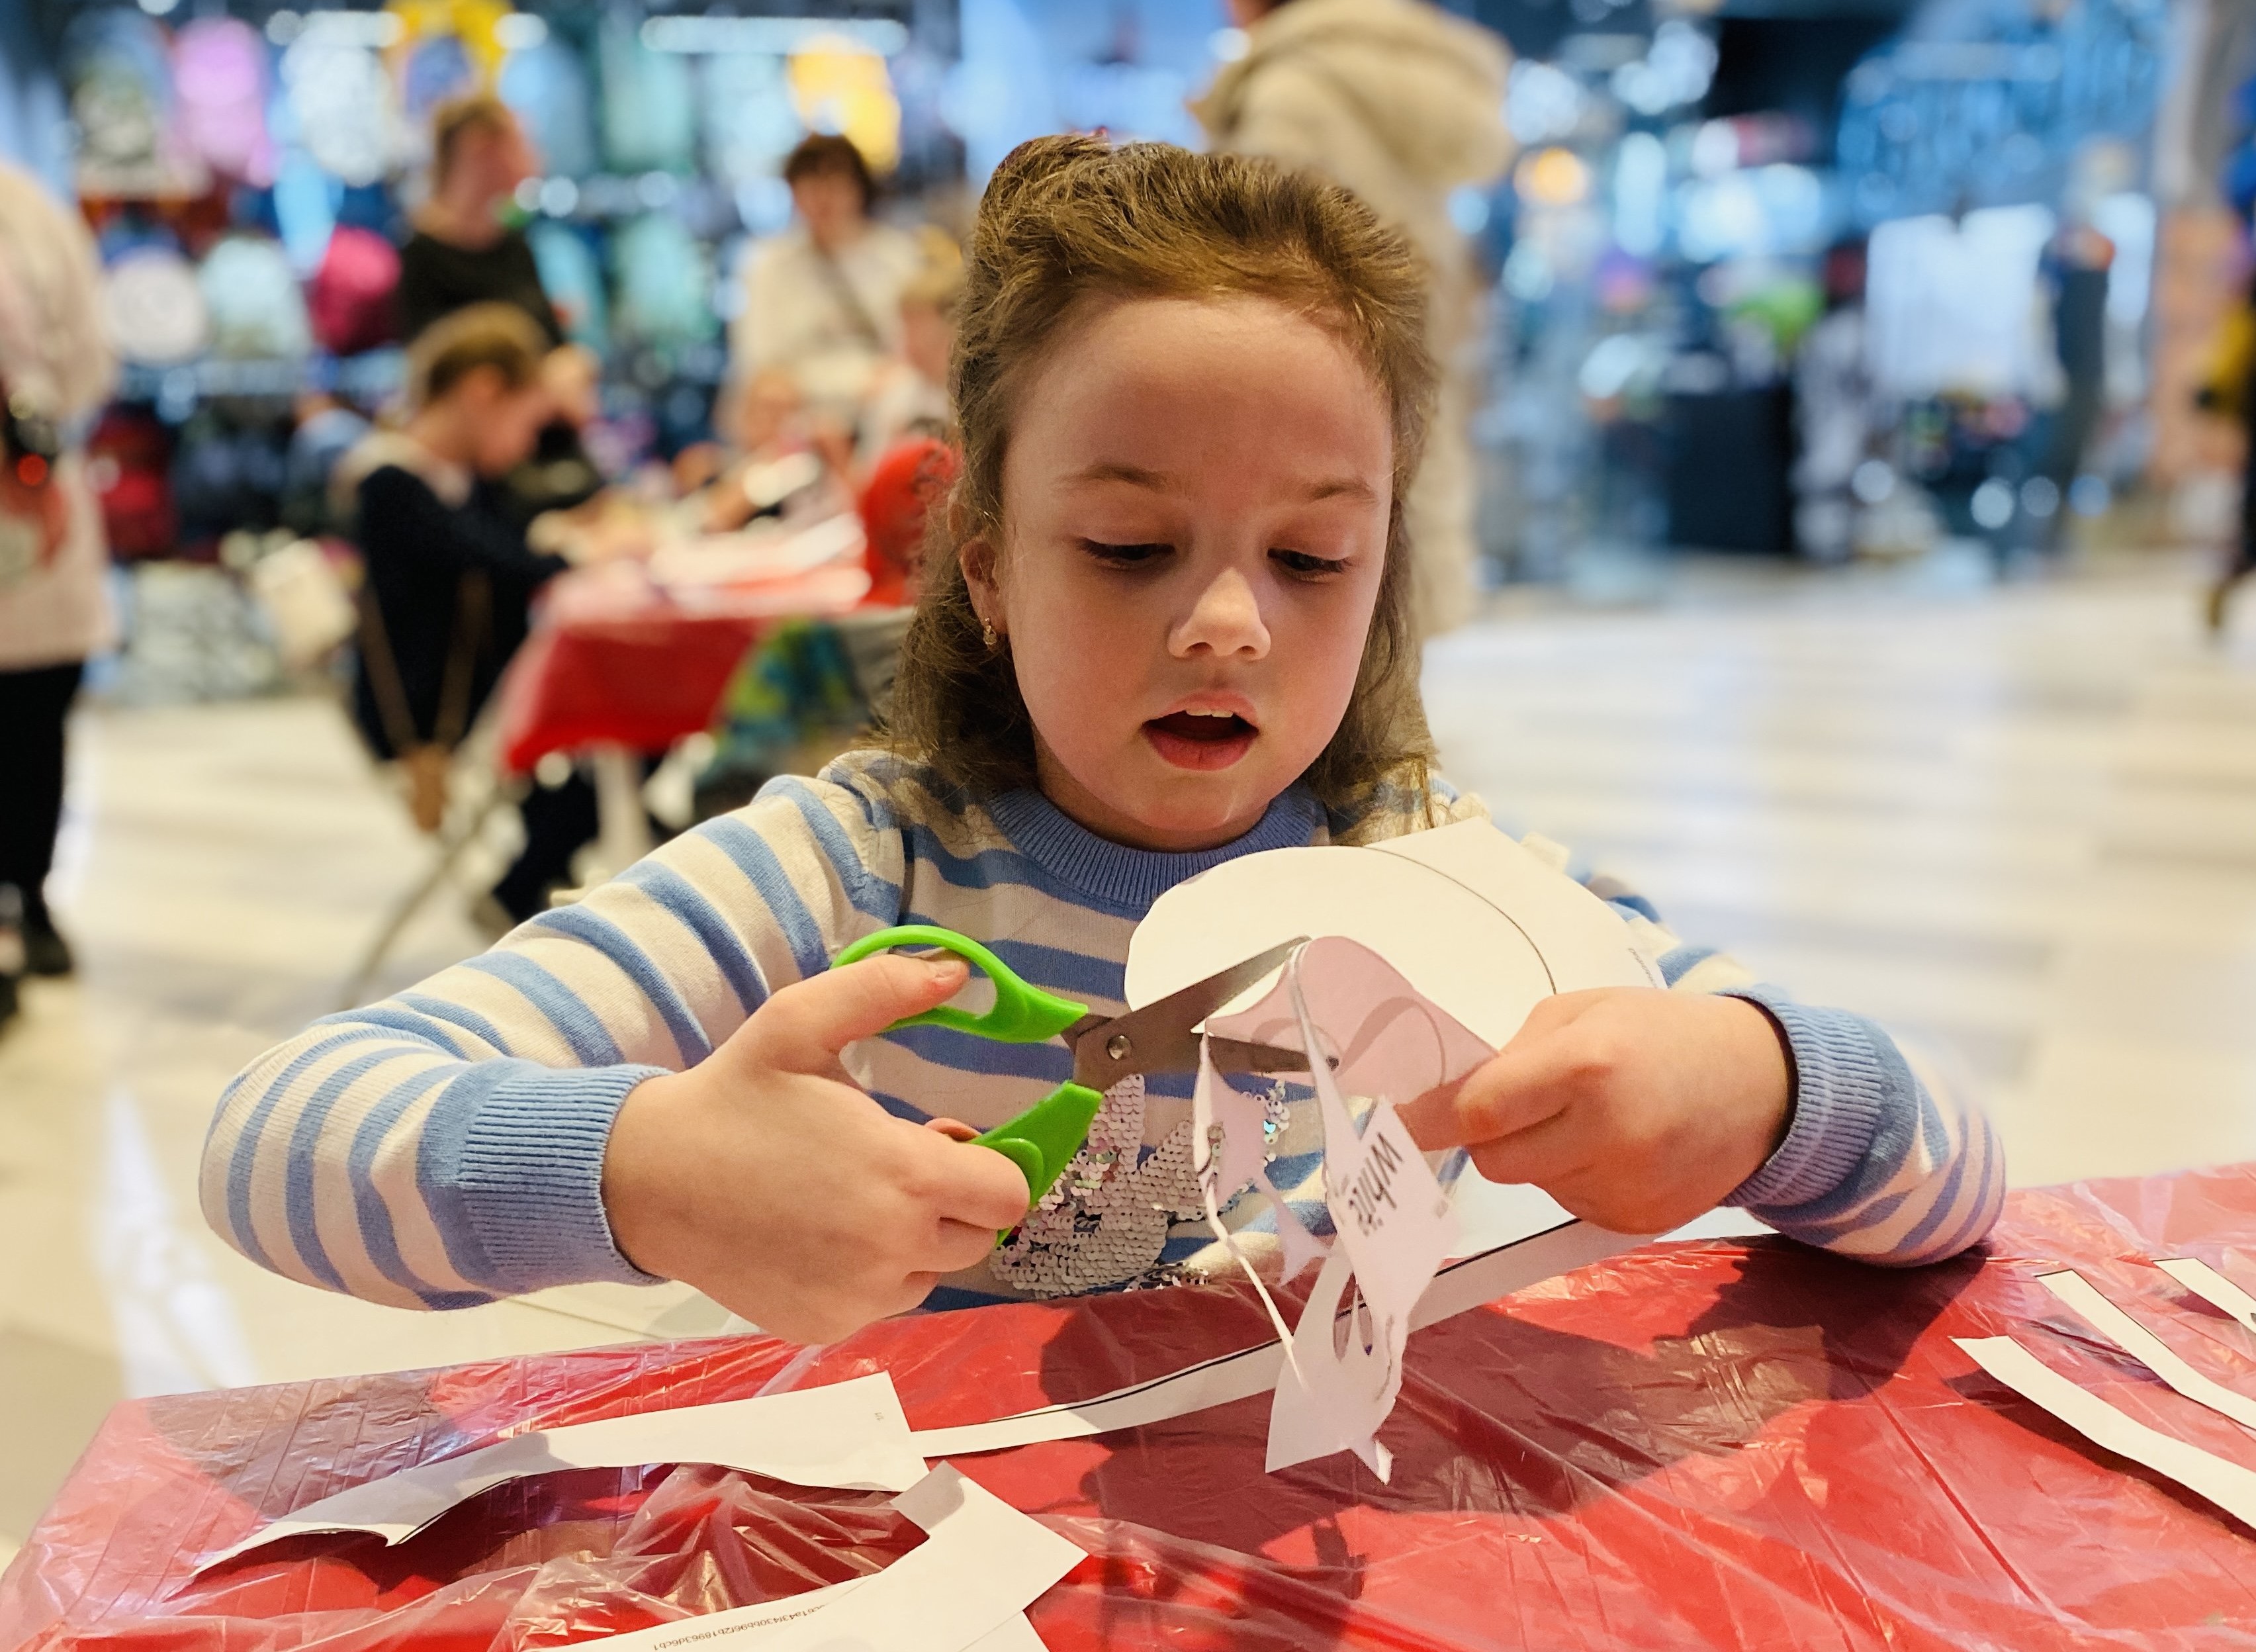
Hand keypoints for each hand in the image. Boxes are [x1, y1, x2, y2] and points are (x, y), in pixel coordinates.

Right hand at [601, 953, 1031, 1343]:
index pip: (1008, 1193)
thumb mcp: (800, 1022)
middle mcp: (891, 1249)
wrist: (647, 1181)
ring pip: (932, 1273)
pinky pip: (881, 1302)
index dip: (989, 1165)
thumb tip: (955, 969)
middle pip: (978, 1237)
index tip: (947, 1141)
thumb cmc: (733, 1097)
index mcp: (902, 1175)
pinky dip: (869, 1274)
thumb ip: (884, 988)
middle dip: (954, 1200)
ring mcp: (858, 1297)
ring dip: (914, 1240)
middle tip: (895, 1163)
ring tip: (851, 1197)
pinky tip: (820, 1235)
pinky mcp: (825, 1325)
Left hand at [1399, 988, 1792, 1234]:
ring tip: (1592, 1118)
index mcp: (1587, 1066)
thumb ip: (1512, 1056)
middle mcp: (1609, 1134)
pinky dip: (1576, 1179)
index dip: (1445, 1114)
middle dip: (1494, 1136)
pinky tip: (1617, 1148)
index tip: (1418, 1114)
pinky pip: (1569, 1205)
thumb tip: (1440, 1105)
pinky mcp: (1639, 1223)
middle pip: (1494, 1162)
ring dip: (1540, 1156)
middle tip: (1525, 1107)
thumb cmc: (1660, 1033)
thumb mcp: (1582, 1012)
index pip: (1480, 1112)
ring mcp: (1627, 1187)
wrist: (1764, 1085)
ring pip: (1531, 1185)